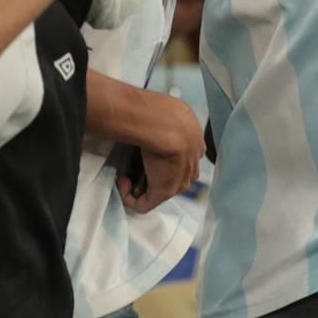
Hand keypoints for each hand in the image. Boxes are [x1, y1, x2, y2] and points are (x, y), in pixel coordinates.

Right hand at [120, 94, 204, 213]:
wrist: (166, 125)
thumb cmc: (166, 113)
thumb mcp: (172, 112)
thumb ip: (169, 120)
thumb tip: (156, 116)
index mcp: (196, 146)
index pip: (184, 159)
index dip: (165, 159)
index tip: (148, 151)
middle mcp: (191, 166)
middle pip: (174, 177)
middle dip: (155, 174)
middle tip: (136, 165)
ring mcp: (178, 182)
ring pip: (161, 190)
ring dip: (142, 185)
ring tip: (127, 173)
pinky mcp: (162, 193)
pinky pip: (144, 204)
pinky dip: (129, 197)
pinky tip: (122, 182)